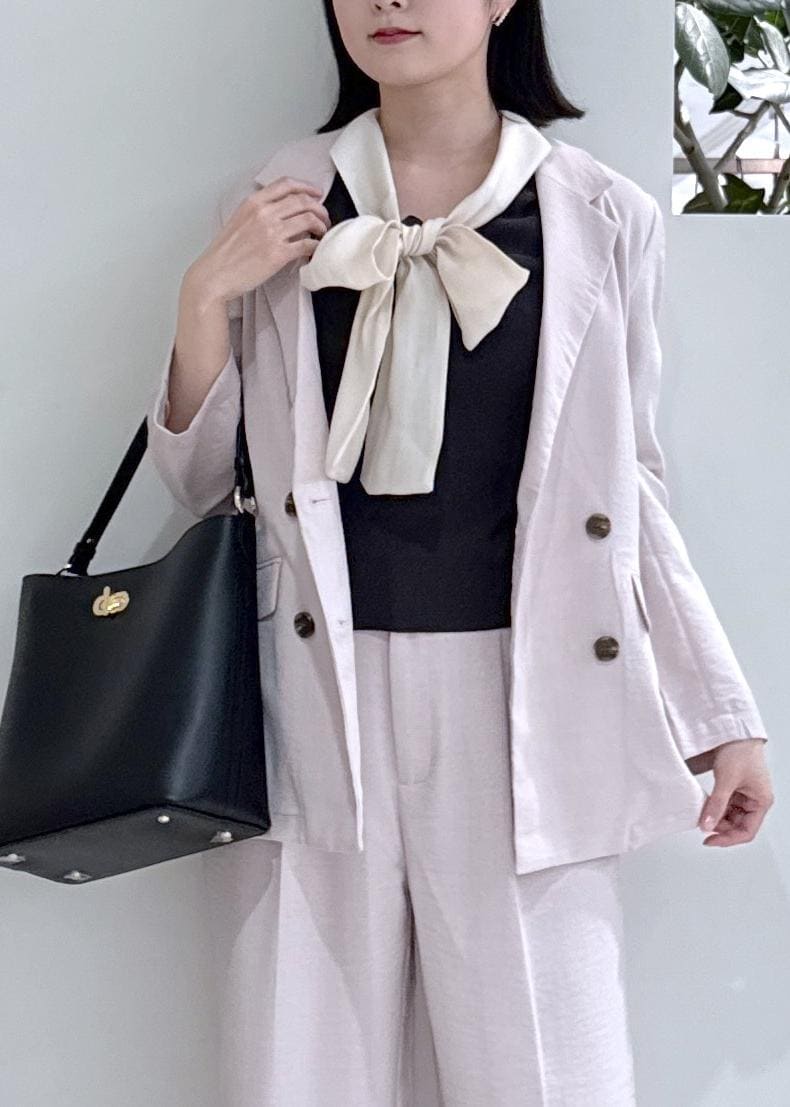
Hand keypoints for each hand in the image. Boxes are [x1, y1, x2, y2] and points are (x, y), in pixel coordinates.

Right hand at [187, 176, 330, 304]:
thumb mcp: (238, 220)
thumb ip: (258, 212)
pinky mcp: (278, 254)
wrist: (215, 274)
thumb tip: (280, 212)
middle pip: (302, 201)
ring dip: (322, 225)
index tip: (317, 193)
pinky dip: (317, 246)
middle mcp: (264, 213)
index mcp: (253, 203)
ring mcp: (272, 233)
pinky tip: (316, 250)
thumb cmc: (224, 253)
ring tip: (322, 233)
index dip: (306, 187)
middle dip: (319, 208)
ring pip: (309, 219)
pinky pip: (307, 244)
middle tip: (324, 218)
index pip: (286, 184)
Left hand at [695, 738, 773, 846]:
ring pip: (730, 816)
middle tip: (702, 825)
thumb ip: (716, 805)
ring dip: (716, 817)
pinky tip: (705, 805)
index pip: (746, 831)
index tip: (709, 840)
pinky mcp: (734, 788)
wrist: (733, 731)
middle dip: (720, 827)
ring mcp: (744, 794)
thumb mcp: (726, 780)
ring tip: (702, 813)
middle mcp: (755, 800)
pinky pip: (725, 805)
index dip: (728, 839)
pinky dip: (715, 807)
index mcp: (761, 801)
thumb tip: (706, 825)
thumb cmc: (739, 751)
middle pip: (737, 825)